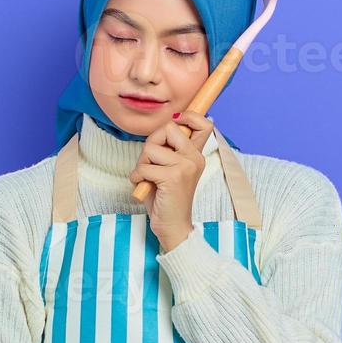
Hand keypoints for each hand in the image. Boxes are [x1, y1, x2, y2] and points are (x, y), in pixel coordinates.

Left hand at [127, 110, 213, 252]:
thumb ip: (167, 150)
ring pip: (151, 148)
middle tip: (150, 163)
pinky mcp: (172, 177)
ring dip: (142, 164)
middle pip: (168, 128)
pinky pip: (144, 167)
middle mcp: (194, 158)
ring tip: (148, 178)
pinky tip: (144, 186)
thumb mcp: (169, 169)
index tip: (176, 121)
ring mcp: (185, 167)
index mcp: (196, 155)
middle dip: (151, 143)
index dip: (188, 116)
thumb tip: (160, 130)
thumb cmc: (167, 199)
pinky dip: (137, 177)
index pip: (204, 124)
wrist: (173, 227)